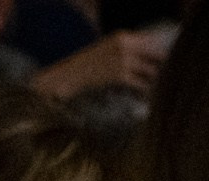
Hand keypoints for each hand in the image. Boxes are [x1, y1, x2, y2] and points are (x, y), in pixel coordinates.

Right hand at [33, 30, 164, 98]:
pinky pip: (141, 84)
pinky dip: (146, 91)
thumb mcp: (104, 53)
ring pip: (152, 71)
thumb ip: (124, 52)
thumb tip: (147, 61)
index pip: (153, 41)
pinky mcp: (120, 77)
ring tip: (156, 91)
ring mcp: (123, 61)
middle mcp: (126, 46)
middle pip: (157, 55)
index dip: (160, 54)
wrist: (63, 79)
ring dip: (156, 81)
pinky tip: (147, 97)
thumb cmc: (82, 69)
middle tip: (163, 79)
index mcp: (122, 37)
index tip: (163, 64)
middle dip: (162, 68)